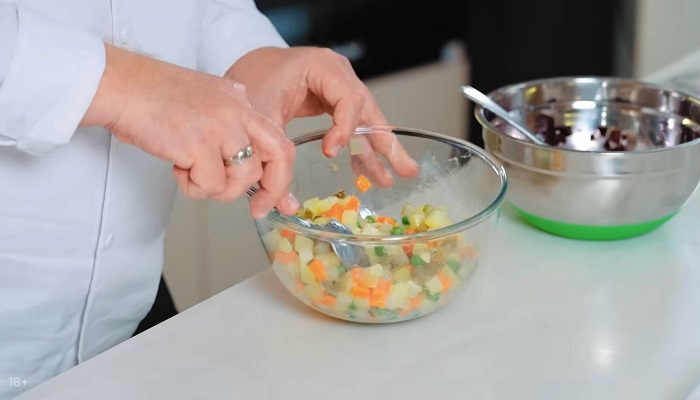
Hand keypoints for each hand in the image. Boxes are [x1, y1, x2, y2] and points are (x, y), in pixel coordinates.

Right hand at [81, 45, 297, 217]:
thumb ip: (228, 122)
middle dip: (273, 189)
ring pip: (243, 178)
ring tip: (192, 172)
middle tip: (259, 208)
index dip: (279, 172)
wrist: (119, 86)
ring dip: (218, 187)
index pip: (277, 139)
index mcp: (239, 99)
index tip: (273, 195)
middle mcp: (237, 111)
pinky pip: (211, 185)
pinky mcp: (201, 145)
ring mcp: (222, 127)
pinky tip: (177, 167)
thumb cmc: (149, 97)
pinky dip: (192, 186)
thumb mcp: (203, 99)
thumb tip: (241, 159)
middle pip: (279, 156)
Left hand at [224, 46, 419, 186]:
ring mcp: (336, 86)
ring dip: (379, 150)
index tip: (330, 152)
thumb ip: (273, 161)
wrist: (238, 70)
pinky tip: (369, 171)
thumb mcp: (260, 120)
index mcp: (322, 66)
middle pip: (368, 111)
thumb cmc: (248, 81)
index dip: (345, 129)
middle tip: (405, 170)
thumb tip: (283, 206)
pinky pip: (351, 125)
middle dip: (386, 144)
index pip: (348, 99)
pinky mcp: (331, 100)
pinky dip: (359, 147)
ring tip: (397, 176)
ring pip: (365, 120)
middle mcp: (337, 74)